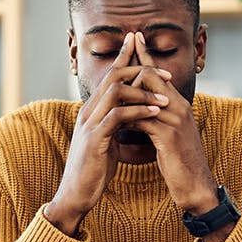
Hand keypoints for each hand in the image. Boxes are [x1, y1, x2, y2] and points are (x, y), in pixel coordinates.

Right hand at [45, 33, 171, 235]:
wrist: (76, 194)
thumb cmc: (93, 170)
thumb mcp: (105, 140)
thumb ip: (113, 124)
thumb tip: (129, 114)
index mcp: (91, 110)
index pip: (108, 76)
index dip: (125, 58)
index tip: (142, 47)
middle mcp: (88, 112)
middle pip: (112, 76)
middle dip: (139, 68)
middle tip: (165, 72)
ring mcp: (89, 124)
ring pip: (115, 92)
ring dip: (143, 91)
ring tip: (165, 98)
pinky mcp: (95, 139)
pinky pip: (117, 116)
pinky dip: (138, 111)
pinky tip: (154, 112)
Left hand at [128, 32, 218, 216]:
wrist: (196, 186)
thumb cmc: (180, 161)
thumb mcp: (167, 135)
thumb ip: (155, 118)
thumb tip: (136, 109)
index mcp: (178, 105)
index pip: (160, 73)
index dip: (146, 55)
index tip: (133, 38)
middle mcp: (179, 107)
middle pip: (152, 76)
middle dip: (132, 67)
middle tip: (119, 58)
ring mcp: (175, 120)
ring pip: (145, 95)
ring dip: (125, 93)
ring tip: (108, 90)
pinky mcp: (169, 137)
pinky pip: (143, 120)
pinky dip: (127, 118)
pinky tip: (115, 120)